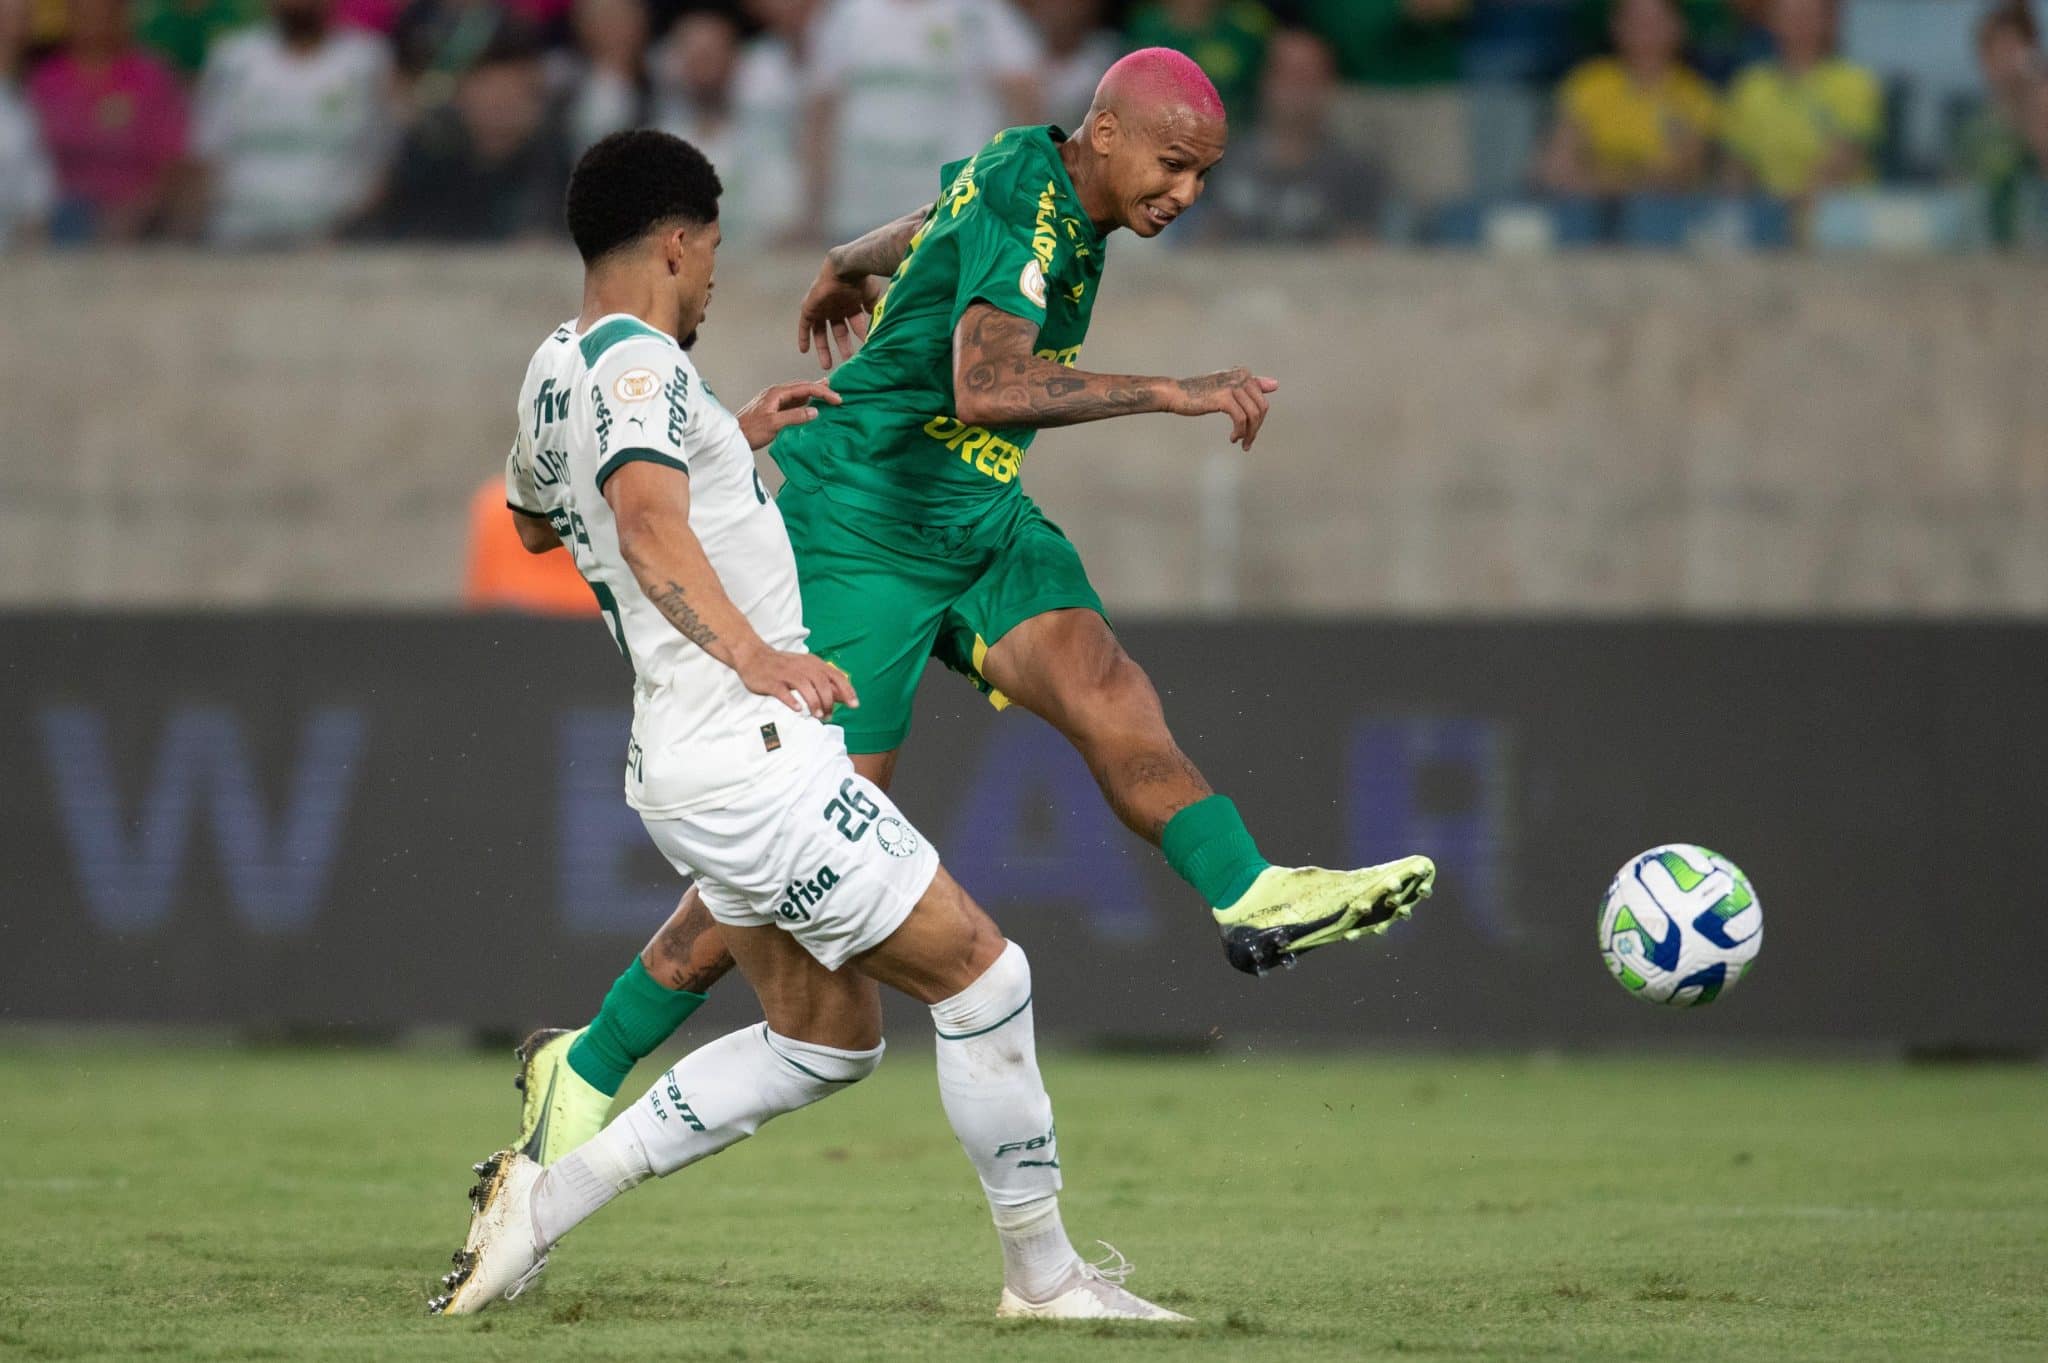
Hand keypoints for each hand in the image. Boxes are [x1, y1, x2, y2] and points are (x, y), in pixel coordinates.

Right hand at [734, 644, 858, 719]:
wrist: (753, 657)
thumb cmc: (783, 667)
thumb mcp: (806, 671)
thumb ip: (825, 683)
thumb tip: (843, 697)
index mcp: (813, 663)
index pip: (836, 676)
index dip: (847, 691)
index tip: (855, 705)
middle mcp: (802, 667)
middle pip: (822, 683)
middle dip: (829, 702)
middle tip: (828, 716)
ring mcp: (787, 674)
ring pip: (805, 688)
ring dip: (814, 703)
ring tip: (818, 715)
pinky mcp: (772, 682)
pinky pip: (783, 692)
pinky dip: (792, 701)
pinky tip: (798, 709)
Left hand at [735, 379, 838, 448]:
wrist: (733, 437)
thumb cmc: (750, 431)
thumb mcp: (774, 424)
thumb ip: (795, 417)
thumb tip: (814, 411)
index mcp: (777, 393)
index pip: (805, 387)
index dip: (823, 392)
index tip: (837, 399)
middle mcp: (776, 393)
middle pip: (803, 387)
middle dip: (820, 389)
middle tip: (836, 393)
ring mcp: (774, 401)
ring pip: (798, 394)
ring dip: (813, 395)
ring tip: (827, 395)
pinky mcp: (773, 409)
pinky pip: (793, 403)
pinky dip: (805, 403)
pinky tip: (810, 407)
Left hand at [795, 265, 885, 369]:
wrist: (845, 269)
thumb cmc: (860, 280)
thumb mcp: (871, 296)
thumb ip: (872, 308)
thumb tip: (875, 320)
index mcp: (850, 303)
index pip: (855, 323)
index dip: (859, 334)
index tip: (864, 347)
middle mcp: (836, 306)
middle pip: (837, 330)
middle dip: (841, 346)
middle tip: (846, 361)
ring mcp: (822, 307)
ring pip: (821, 331)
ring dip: (824, 348)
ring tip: (827, 366)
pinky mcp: (810, 307)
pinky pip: (804, 325)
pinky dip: (804, 337)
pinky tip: (804, 351)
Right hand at [1167, 368, 1280, 449]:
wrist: (1176, 394)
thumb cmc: (1199, 393)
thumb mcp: (1228, 387)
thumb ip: (1251, 386)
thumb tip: (1276, 384)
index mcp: (1244, 373)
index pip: (1262, 401)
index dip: (1258, 420)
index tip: (1250, 433)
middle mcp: (1242, 376)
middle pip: (1261, 408)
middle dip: (1256, 428)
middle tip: (1247, 442)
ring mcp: (1233, 386)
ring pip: (1253, 415)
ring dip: (1249, 433)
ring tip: (1240, 442)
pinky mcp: (1224, 398)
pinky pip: (1241, 419)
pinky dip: (1239, 432)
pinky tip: (1233, 438)